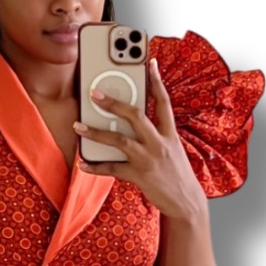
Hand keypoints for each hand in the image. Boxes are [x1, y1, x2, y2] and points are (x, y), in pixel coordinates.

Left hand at [73, 58, 208, 220]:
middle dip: (114, 103)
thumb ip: (157, 135)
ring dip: (96, 132)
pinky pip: (113, 169)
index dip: (156, 81)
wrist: (186, 203)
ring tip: (79, 126)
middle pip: (136, 116)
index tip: (149, 62)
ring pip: (120, 140)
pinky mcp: (140, 176)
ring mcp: (149, 159)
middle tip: (94, 93)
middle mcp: (160, 143)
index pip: (164, 102)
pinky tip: (83, 163)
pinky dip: (96, 166)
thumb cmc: (176, 175)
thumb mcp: (172, 150)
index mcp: (170, 134)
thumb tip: (133, 124)